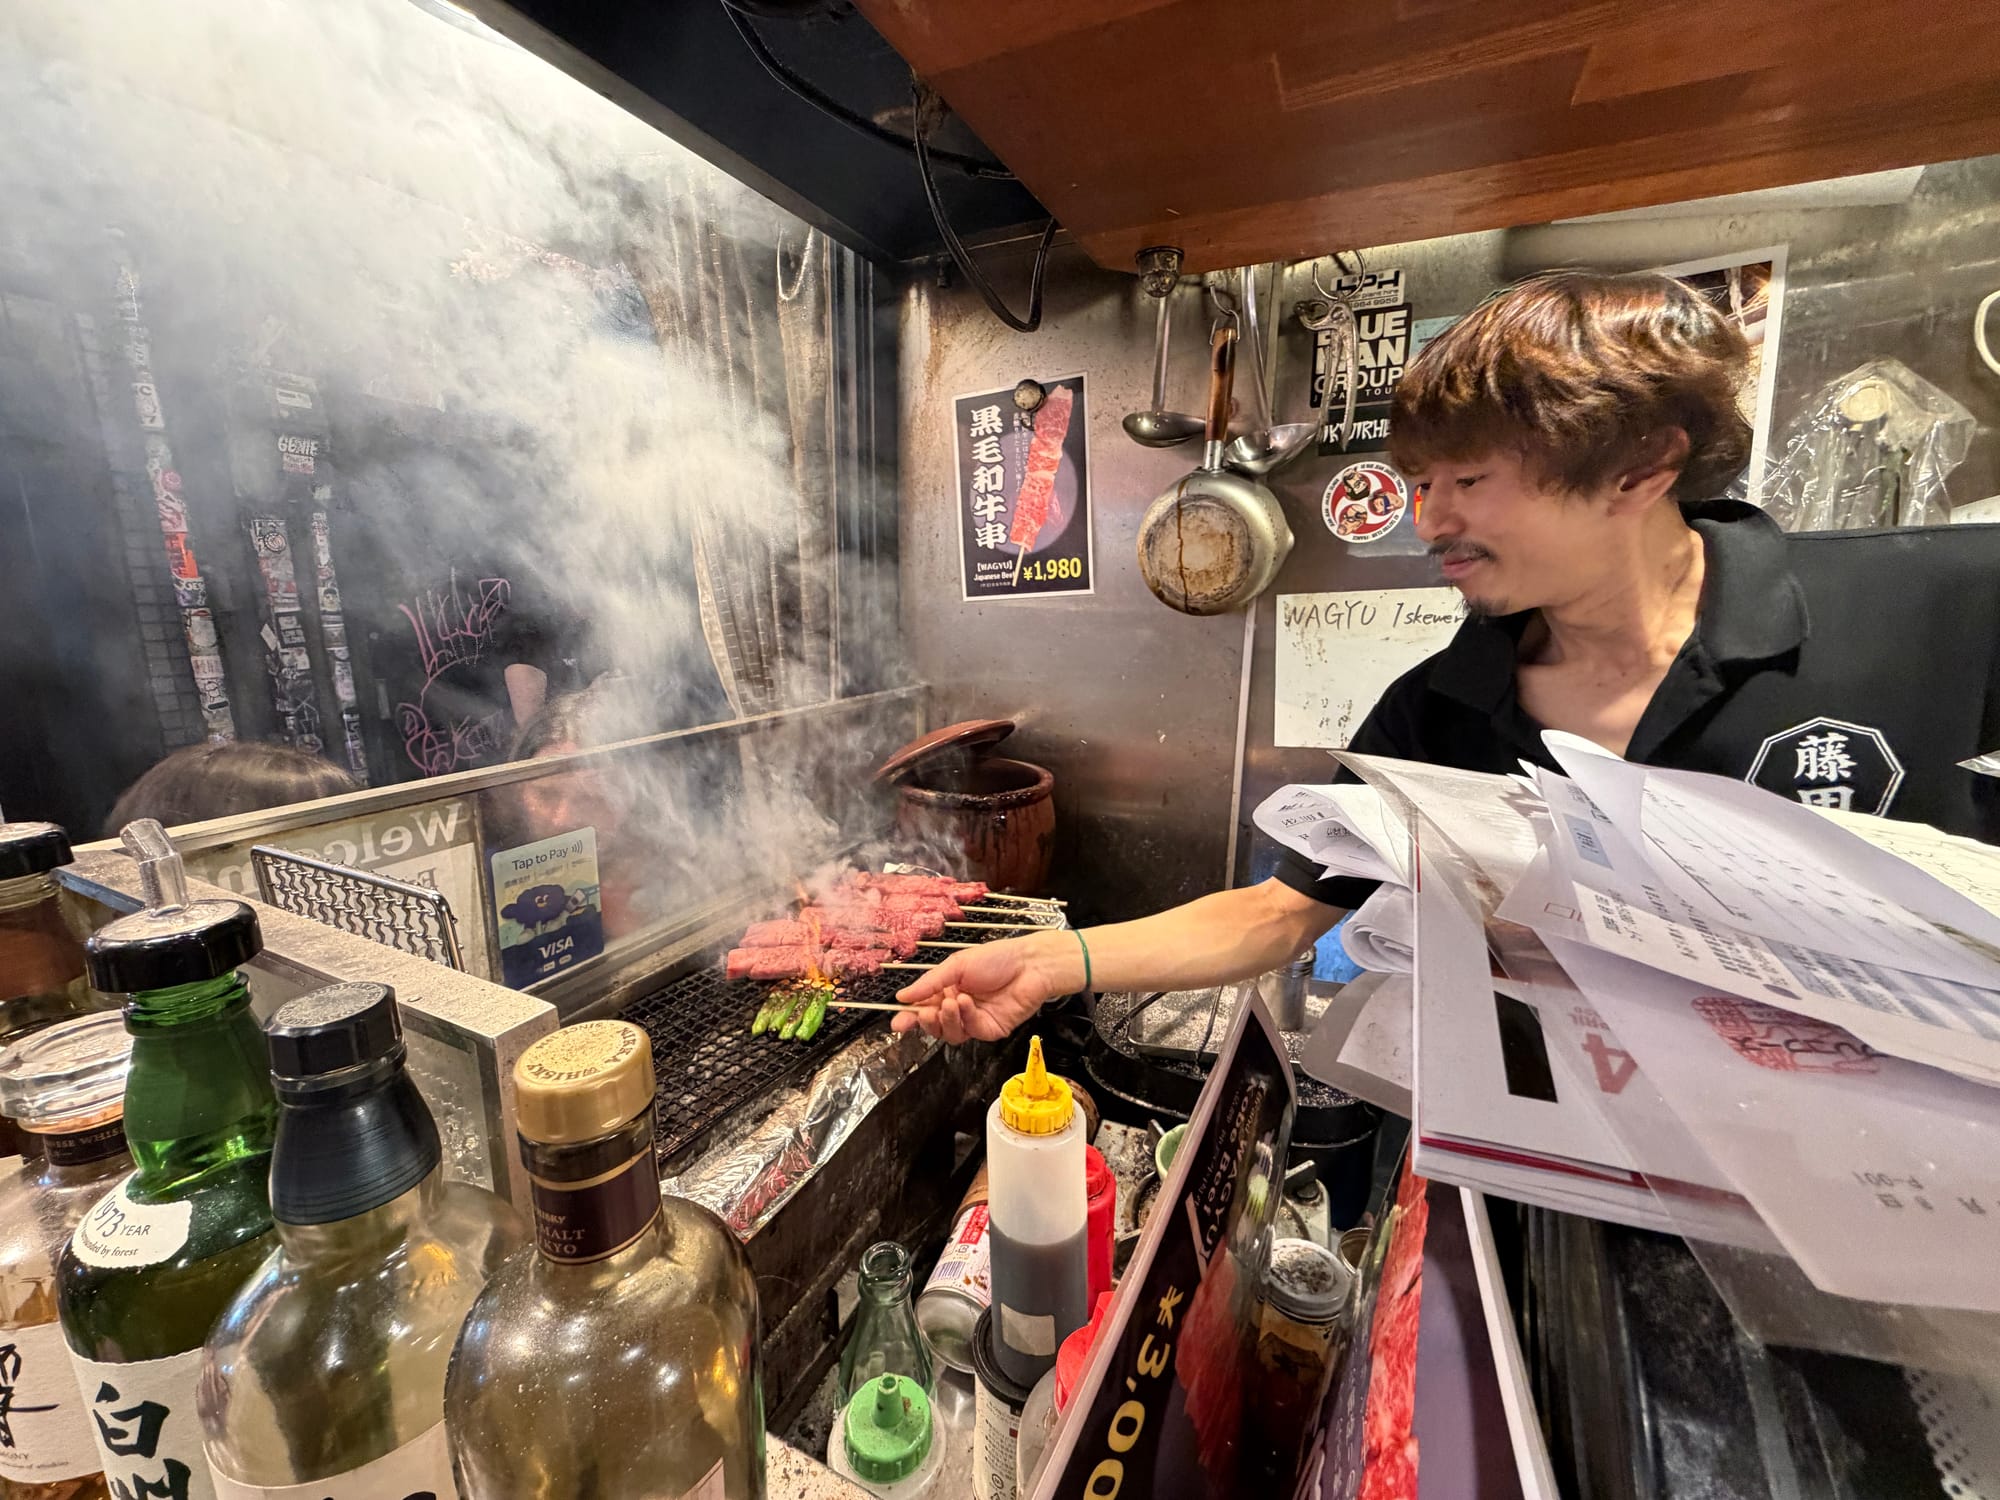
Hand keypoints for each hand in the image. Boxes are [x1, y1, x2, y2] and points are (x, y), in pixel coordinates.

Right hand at [893, 931, 1077, 1043]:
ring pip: (950, 1034)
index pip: (922, 1007)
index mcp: (947, 989)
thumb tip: (902, 997)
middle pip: (933, 1025)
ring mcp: (974, 1020)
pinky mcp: (990, 1029)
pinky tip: (967, 1003)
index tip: (897, 1023)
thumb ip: (929, 983)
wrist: (1030, 965)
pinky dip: (965, 1017)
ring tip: (950, 1003)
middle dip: (925, 1021)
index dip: (908, 1017)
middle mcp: (959, 1007)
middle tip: (924, 1013)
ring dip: (945, 1020)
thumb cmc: (997, 958)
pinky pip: (970, 1031)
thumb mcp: (956, 965)